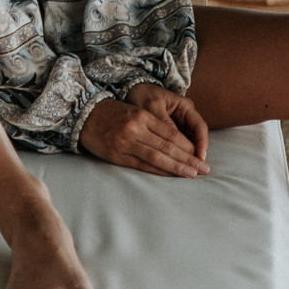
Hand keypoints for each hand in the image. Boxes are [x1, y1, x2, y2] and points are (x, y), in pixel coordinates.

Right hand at [78, 83, 210, 176]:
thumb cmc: (113, 113)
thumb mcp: (134, 112)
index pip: (172, 135)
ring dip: (177, 168)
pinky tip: (170, 176)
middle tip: (205, 170)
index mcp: (143, 116)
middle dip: (189, 160)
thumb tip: (177, 144)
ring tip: (193, 175)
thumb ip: (152, 125)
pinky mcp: (117, 155)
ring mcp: (126, 143)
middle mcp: (136, 129)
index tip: (200, 156)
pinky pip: (142, 166)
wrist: (84, 115)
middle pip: (168, 148)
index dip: (188, 147)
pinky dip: (159, 172)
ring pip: (158, 158)